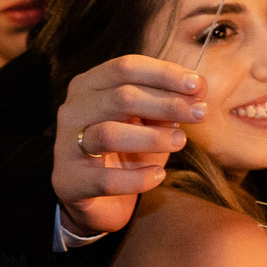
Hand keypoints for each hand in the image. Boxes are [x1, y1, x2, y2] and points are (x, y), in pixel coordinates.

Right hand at [54, 55, 206, 236]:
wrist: (101, 199)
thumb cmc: (128, 151)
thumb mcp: (150, 122)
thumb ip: (168, 103)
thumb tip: (198, 87)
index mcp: (90, 85)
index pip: (126, 67)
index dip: (164, 74)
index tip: (198, 85)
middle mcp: (73, 110)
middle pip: (121, 97)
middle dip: (166, 103)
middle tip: (200, 113)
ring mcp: (66, 145)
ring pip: (109, 134)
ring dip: (153, 138)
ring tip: (180, 141)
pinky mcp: (70, 181)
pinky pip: (106, 180)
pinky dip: (138, 178)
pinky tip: (158, 176)